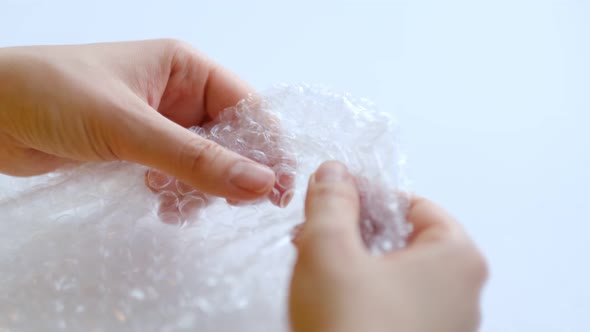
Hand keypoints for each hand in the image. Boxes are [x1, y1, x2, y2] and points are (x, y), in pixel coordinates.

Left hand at [0, 39, 275, 201]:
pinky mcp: (138, 149)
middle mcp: (177, 94)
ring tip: (180, 204)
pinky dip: (177, 193)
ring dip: (201, 187)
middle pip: (230, 138)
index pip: (246, 107)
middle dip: (233, 172)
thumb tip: (260, 182)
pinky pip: (176, 175)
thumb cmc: (51, 94)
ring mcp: (158, 123)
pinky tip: (164, 206)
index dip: (266, 147)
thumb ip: (196, 159)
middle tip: (236, 205)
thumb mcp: (131, 126)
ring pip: (204, 161)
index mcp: (185, 68)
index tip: (278, 186)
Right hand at [289, 161, 487, 331]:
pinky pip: (397, 307)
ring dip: (356, 261)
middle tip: (316, 231)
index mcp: (457, 257)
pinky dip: (365, 294)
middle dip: (356, 230)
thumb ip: (332, 202)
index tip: (332, 197)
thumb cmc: (349, 326)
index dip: (367, 195)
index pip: (413, 204)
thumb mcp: (329, 249)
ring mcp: (448, 327)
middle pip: (407, 239)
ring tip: (315, 264)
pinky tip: (333, 299)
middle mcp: (464, 293)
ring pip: (399, 275)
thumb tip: (333, 173)